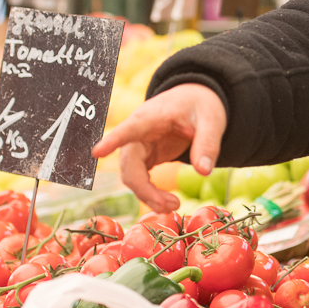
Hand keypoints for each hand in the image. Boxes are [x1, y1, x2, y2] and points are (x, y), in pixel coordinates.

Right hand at [93, 83, 226, 212]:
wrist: (194, 101)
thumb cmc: (199, 106)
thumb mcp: (211, 120)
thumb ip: (207, 143)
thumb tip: (204, 171)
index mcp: (150, 118)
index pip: (128, 129)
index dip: (112, 141)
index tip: (97, 152)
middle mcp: (137, 133)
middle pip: (129, 164)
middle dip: (144, 189)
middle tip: (173, 205)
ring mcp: (139, 147)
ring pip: (131, 176)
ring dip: (148, 195)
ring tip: (173, 206)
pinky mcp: (144, 158)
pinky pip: (139, 180)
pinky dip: (150, 194)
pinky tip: (167, 202)